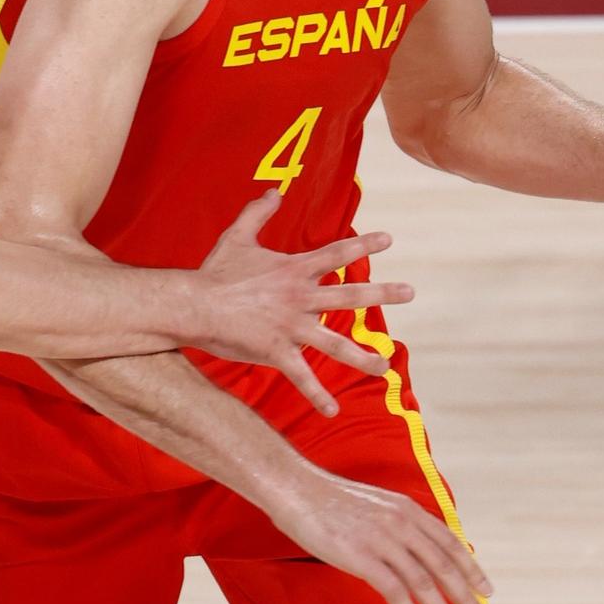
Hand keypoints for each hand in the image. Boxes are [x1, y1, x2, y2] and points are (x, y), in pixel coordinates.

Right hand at [193, 192, 416, 414]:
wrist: (192, 304)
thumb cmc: (214, 272)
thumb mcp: (237, 236)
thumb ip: (258, 212)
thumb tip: (274, 191)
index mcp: (293, 270)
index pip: (336, 254)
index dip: (363, 245)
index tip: (389, 239)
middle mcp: (299, 298)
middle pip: (349, 295)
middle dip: (383, 293)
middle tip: (411, 291)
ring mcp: (290, 327)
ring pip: (335, 344)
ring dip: (364, 357)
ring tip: (387, 365)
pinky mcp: (276, 351)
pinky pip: (302, 377)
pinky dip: (317, 396)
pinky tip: (332, 412)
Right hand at [264, 457, 492, 603]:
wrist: (296, 488)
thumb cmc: (330, 499)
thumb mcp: (376, 503)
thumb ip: (400, 523)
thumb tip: (418, 549)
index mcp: (407, 508)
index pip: (449, 542)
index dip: (471, 568)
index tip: (485, 589)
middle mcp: (401, 522)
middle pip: (443, 566)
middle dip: (465, 596)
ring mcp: (382, 539)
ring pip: (424, 583)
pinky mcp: (362, 557)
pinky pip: (395, 591)